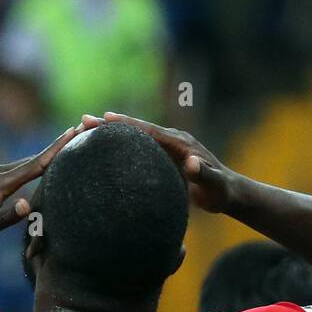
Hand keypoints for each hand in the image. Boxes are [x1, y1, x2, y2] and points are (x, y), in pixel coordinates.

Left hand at [0, 126, 81, 253]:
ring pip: (28, 162)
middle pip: (35, 158)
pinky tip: (44, 165)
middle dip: (59, 145)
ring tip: (71, 143)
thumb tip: (27, 204)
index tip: (75, 132)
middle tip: (83, 129)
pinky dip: (36, 164)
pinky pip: (20, 169)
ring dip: (49, 153)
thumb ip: (6, 217)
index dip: (56, 149)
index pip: (35, 164)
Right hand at [81, 112, 236, 213]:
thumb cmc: (221, 192)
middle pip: (136, 129)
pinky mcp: (164, 157)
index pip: (149, 131)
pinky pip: (139, 148)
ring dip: (111, 134)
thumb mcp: (214, 185)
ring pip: (135, 137)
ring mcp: (167, 147)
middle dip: (110, 125)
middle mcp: (172, 140)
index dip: (126, 125)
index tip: (104, 118)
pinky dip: (120, 146)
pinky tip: (102, 149)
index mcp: (180, 143)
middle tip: (83, 120)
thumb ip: (204, 174)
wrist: (228, 193)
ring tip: (83, 131)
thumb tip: (190, 163)